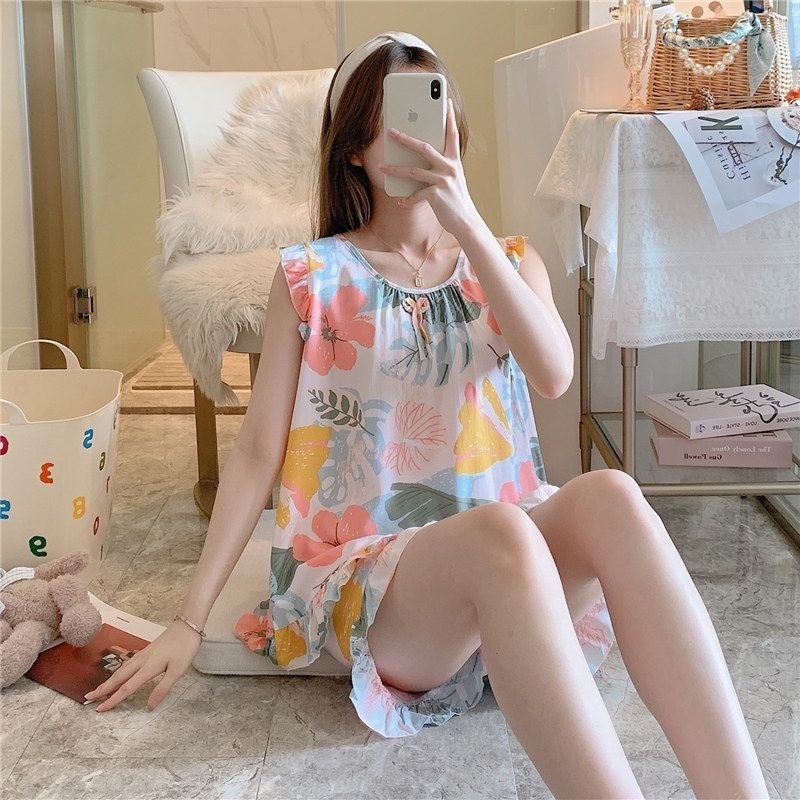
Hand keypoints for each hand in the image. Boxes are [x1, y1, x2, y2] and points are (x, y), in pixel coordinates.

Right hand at [83, 619, 202, 711]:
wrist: (188, 625)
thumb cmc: (185, 648)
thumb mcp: (178, 670)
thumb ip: (163, 688)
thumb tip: (149, 707)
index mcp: (148, 668)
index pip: (127, 688)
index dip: (113, 700)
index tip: (99, 709)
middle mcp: (142, 661)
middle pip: (119, 677)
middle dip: (103, 689)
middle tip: (88, 698)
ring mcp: (143, 654)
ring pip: (122, 669)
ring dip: (109, 680)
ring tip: (99, 689)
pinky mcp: (147, 650)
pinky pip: (128, 664)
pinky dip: (119, 671)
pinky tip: (118, 673)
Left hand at [379, 98, 480, 235]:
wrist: (465, 221)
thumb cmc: (455, 199)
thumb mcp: (452, 179)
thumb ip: (440, 167)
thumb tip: (420, 159)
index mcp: (454, 160)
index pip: (452, 134)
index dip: (449, 117)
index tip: (446, 102)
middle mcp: (449, 167)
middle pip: (424, 147)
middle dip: (405, 139)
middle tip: (391, 131)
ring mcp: (443, 181)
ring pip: (413, 171)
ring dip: (395, 169)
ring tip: (381, 167)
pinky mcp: (437, 195)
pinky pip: (416, 195)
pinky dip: (406, 199)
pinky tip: (399, 201)